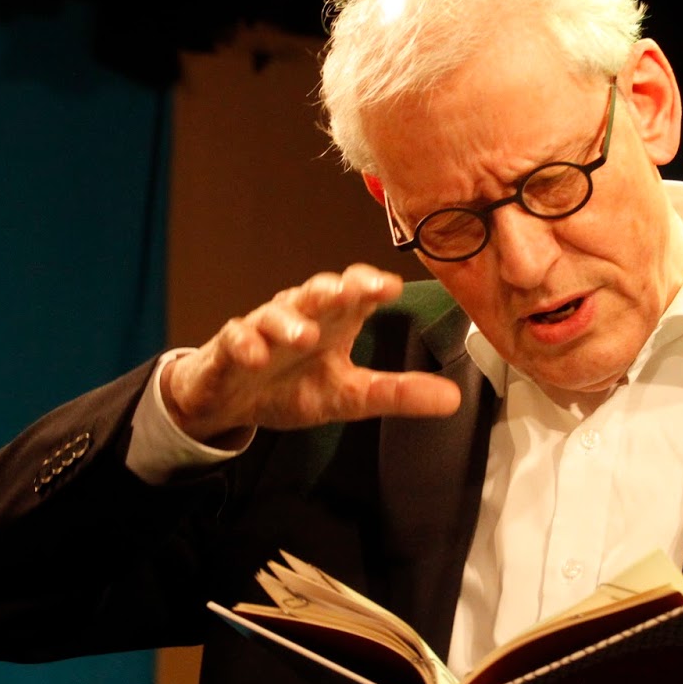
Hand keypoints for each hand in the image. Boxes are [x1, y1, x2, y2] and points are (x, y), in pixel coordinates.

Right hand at [162, 264, 461, 442]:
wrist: (232, 398)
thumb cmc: (292, 385)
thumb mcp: (349, 396)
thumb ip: (397, 393)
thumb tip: (453, 398)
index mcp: (334, 322)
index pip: (355, 291)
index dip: (370, 285)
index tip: (390, 287)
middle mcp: (300, 316)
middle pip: (316, 292)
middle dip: (333, 289)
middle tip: (350, 292)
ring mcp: (263, 330)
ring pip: (275, 313)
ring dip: (289, 321)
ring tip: (306, 335)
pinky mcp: (229, 348)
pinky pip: (235, 338)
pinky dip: (245, 344)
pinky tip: (254, 354)